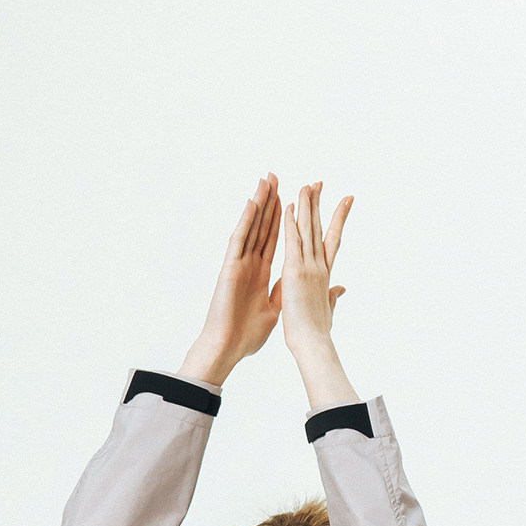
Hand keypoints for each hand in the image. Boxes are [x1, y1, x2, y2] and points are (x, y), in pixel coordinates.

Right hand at [179, 174, 283, 387]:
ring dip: (259, 204)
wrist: (228, 349)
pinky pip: (238, 241)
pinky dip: (245, 222)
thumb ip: (283, 292)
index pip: (274, 239)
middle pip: (262, 227)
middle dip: (271, 202)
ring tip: (266, 180)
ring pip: (251, 228)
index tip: (292, 199)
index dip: (283, 218)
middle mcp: (250, 264)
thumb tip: (298, 285)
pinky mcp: (230, 269)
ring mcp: (239, 264)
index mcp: (261, 274)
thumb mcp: (274, 311)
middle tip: (276, 177)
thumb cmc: (246, 336)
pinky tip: (252, 204)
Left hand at [280, 182, 351, 356]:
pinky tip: (290, 206)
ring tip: (306, 185)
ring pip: (308, 230)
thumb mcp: (328, 309)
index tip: (345, 200)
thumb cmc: (318, 333)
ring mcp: (309, 267)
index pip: (332, 240)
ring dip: (307, 206)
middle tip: (319, 183)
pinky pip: (292, 242)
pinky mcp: (295, 272)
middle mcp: (319, 266)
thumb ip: (333, 295)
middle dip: (320, 205)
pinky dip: (291, 223)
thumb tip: (341, 289)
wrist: (313, 343)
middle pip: (320, 228)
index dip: (337, 219)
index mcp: (325, 274)